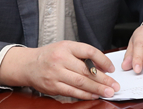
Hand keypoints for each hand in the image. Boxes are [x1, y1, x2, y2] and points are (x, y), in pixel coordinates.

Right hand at [0, 41, 119, 99]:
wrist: (28, 64)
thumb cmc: (50, 55)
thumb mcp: (65, 48)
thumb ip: (82, 55)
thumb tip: (102, 66)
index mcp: (66, 47)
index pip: (89, 51)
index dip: (103, 60)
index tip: (111, 68)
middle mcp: (61, 59)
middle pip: (87, 70)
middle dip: (103, 79)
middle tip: (114, 85)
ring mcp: (56, 74)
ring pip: (81, 83)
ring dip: (97, 89)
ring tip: (108, 92)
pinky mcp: (53, 86)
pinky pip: (72, 92)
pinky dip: (85, 95)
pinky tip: (94, 95)